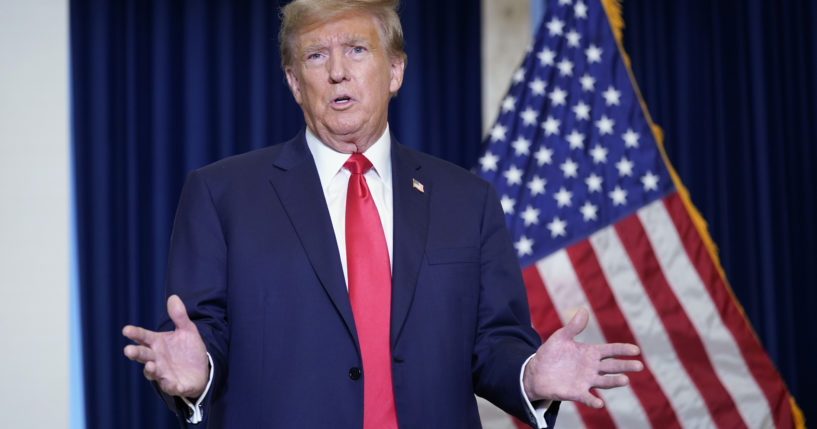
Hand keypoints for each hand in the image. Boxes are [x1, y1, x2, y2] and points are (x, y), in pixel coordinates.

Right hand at [122, 295, 208, 397]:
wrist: (202, 369)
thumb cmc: (188, 349)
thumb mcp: (187, 330)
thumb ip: (179, 316)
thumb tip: (173, 297)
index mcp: (157, 343)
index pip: (143, 337)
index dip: (135, 333)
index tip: (126, 330)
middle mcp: (157, 358)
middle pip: (144, 355)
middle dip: (136, 353)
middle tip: (128, 350)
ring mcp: (164, 373)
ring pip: (153, 372)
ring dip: (151, 369)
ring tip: (151, 365)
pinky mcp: (175, 385)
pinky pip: (170, 386)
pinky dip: (170, 385)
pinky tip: (171, 383)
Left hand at [523, 308, 642, 407]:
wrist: (536, 372)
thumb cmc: (551, 354)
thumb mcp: (561, 337)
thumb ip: (573, 327)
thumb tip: (583, 310)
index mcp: (591, 353)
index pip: (610, 351)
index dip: (623, 350)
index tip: (636, 350)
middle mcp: (592, 368)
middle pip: (612, 367)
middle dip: (625, 366)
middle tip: (639, 366)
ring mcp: (586, 381)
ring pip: (604, 382)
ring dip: (614, 382)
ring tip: (625, 380)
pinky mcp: (576, 393)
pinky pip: (587, 397)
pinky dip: (593, 401)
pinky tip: (600, 403)